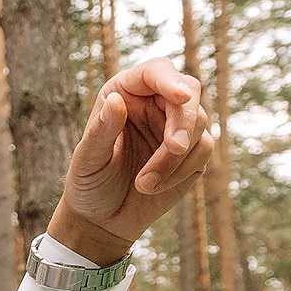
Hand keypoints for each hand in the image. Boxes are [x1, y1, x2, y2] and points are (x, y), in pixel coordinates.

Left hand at [48, 57, 212, 265]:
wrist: (102, 218)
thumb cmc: (88, 184)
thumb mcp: (87, 160)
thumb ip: (100, 131)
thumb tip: (114, 100)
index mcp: (127, 93)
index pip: (156, 72)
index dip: (170, 80)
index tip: (181, 98)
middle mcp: (155, 103)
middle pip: (189, 93)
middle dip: (183, 122)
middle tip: (173, 148)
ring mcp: (176, 126)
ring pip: (199, 125)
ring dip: (175, 157)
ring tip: (144, 185)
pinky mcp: (192, 151)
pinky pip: (202, 151)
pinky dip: (182, 170)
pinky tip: (154, 188)